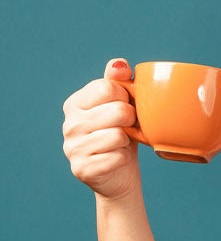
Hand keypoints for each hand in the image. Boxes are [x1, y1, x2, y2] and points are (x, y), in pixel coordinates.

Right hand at [62, 58, 141, 201]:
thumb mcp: (121, 107)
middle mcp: (69, 124)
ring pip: (117, 136)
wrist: (120, 176)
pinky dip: (124, 159)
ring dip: (127, 141)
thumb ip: (118, 83)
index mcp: (75, 103)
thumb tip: (120, 64)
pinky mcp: (82, 169)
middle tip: (129, 128)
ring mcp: (72, 147)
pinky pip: (117, 158)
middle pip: (117, 111)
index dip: (126, 98)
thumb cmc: (122, 136)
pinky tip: (117, 159)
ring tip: (121, 144)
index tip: (128, 107)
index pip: (107, 88)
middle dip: (132, 120)